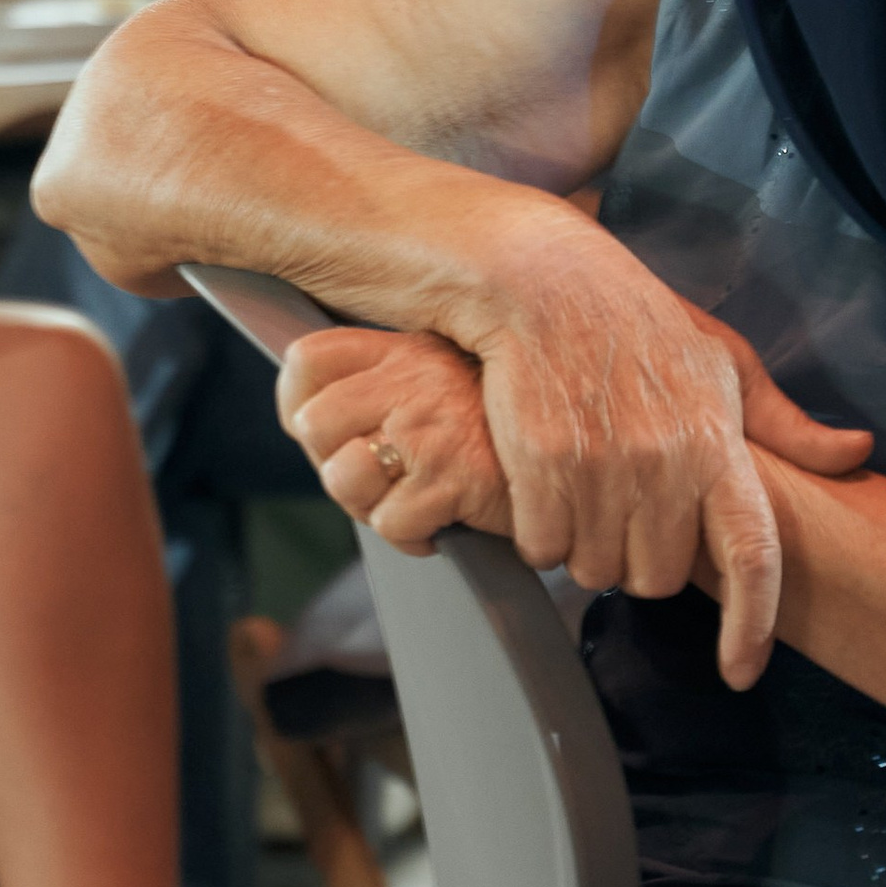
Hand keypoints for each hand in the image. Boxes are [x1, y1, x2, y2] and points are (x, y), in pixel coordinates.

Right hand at [278, 223, 870, 685]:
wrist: (542, 280)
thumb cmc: (637, 322)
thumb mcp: (723, 362)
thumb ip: (785, 425)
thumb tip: (857, 452)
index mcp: (720, 445)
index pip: (753, 557)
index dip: (753, 626)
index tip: (742, 674)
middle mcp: (668, 463)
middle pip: (659, 579)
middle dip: (639, 560)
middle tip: (623, 511)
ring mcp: (603, 466)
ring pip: (596, 570)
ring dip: (585, 549)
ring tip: (582, 488)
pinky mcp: (541, 465)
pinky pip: (542, 549)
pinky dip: (538, 534)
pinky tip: (542, 486)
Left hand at [279, 325, 514, 553]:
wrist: (589, 443)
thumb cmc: (512, 425)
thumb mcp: (451, 374)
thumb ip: (394, 380)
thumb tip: (320, 419)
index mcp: (405, 349)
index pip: (307, 361)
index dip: (296, 405)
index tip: (323, 436)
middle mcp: (411, 380)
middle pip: (314, 426)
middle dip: (333, 469)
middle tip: (377, 482)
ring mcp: (429, 428)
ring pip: (342, 480)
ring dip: (369, 507)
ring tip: (409, 503)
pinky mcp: (452, 477)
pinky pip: (391, 523)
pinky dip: (411, 537)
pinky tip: (443, 523)